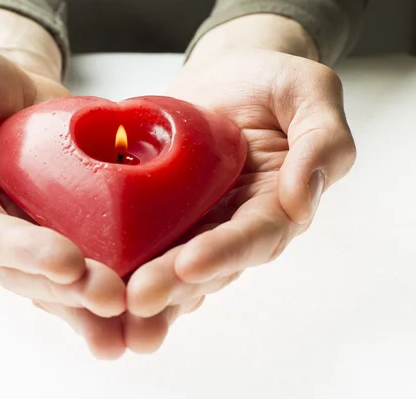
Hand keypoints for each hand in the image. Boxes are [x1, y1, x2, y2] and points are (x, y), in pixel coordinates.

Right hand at [0, 38, 125, 358]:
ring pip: (58, 275)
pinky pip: (86, 250)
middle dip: (70, 289)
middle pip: (27, 270)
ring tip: (134, 313)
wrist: (4, 75)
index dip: (24, 253)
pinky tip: (142, 297)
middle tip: (114, 299)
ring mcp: (27, 227)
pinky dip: (113, 271)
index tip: (69, 263)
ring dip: (92, 297)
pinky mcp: (63, 219)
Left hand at [125, 20, 356, 352]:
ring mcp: (198, 223)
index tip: (190, 265)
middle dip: (173, 283)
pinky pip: (145, 242)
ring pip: (172, 265)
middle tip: (138, 299)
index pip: (254, 236)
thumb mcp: (310, 91)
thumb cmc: (271, 79)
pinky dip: (122, 262)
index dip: (224, 253)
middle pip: (207, 264)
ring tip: (111, 305)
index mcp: (277, 203)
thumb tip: (302, 204)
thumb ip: (321, 143)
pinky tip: (95, 282)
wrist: (228, 75)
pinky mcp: (165, 215)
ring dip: (145, 286)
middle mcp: (236, 224)